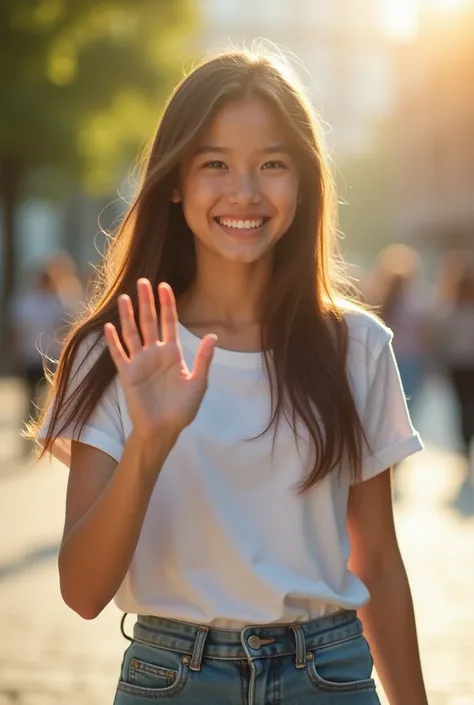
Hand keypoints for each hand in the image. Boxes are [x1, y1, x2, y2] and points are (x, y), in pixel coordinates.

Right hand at [104, 279, 215, 443]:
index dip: (167, 304)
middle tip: (143, 282)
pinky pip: (119, 354)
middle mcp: (155, 354)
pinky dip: (113, 341)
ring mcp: (140, 363)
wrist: (164, 429)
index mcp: (173, 353)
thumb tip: (213, 336)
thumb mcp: (198, 383)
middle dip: (147, 302)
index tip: (164, 286)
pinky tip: (109, 327)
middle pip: (149, 322)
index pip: (169, 322)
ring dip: (128, 316)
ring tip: (126, 298)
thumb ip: (203, 359)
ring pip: (132, 333)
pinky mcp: (127, 374)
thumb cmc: (183, 409)